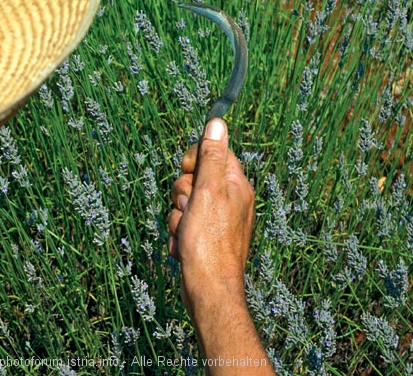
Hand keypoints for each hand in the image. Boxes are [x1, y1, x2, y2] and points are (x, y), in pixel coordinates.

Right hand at [168, 119, 254, 310]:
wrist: (208, 289)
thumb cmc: (209, 241)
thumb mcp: (208, 190)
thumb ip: (211, 156)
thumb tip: (217, 122)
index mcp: (235, 184)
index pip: (213, 152)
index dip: (194, 159)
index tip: (187, 170)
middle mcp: (229, 199)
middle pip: (194, 178)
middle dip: (181, 193)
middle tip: (188, 208)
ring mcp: (217, 220)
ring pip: (184, 202)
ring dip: (177, 217)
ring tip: (185, 233)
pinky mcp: (205, 237)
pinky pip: (183, 223)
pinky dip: (178, 234)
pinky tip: (184, 246)